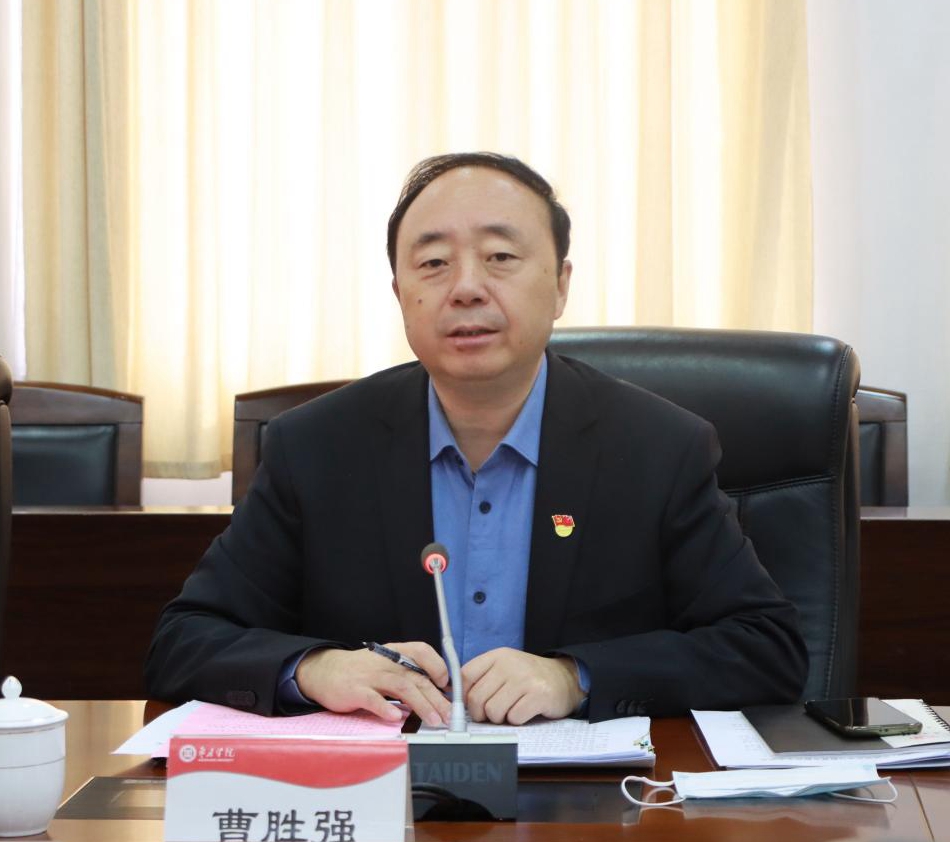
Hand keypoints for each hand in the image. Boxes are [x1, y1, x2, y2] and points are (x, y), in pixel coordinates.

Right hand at [295, 642, 450, 726]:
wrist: (325, 671)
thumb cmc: (361, 670)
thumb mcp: (386, 664)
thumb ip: (407, 674)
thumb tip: (434, 692)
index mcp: (395, 653)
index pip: (422, 651)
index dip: (438, 666)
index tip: (447, 685)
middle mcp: (385, 662)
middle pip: (417, 677)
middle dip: (436, 698)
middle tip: (449, 715)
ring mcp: (370, 675)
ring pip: (402, 687)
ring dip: (420, 705)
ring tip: (433, 720)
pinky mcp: (356, 690)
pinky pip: (373, 699)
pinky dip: (386, 709)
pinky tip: (396, 718)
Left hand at [461, 648, 585, 724]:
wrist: (565, 678)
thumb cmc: (529, 678)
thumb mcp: (505, 668)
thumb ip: (483, 678)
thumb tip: (455, 699)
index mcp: (497, 656)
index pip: (465, 676)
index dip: (462, 696)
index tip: (468, 705)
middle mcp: (509, 664)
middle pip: (476, 698)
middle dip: (481, 713)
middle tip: (493, 713)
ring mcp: (524, 678)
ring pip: (493, 711)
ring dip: (500, 718)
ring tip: (511, 710)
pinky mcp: (538, 695)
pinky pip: (513, 718)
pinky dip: (517, 721)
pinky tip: (525, 712)